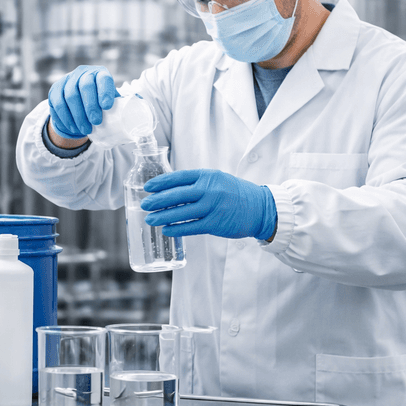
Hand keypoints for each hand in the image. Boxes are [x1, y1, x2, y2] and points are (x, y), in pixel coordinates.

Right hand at [48, 65, 118, 139]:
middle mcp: (83, 73)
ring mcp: (67, 80)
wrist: (78, 104)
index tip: (107, 107)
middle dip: (91, 106)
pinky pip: (57, 103)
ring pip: (70, 95)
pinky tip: (73, 127)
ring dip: (78, 115)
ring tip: (86, 130)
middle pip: (85, 85)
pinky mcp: (55, 90)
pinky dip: (66, 117)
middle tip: (96, 122)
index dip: (105, 91)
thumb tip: (135, 119)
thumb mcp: (110, 102)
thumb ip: (121, 107)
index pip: (103, 79)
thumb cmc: (99, 104)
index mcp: (100, 74)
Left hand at [141, 169, 276, 239]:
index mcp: (208, 175)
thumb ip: (197, 182)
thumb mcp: (217, 180)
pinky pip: (191, 226)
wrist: (260, 208)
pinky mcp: (216, 223)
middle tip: (144, 205)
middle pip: (177, 195)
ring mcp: (213, 206)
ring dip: (163, 216)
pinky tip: (167, 230)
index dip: (161, 182)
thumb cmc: (235, 193)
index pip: (179, 177)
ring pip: (181, 212)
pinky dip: (177, 228)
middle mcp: (209, 189)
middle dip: (158, 200)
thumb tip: (170, 189)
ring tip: (150, 219)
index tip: (148, 187)